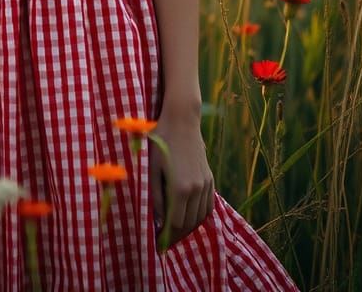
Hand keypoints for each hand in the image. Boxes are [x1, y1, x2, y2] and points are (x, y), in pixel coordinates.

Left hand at [149, 110, 214, 251]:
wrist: (181, 120)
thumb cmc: (160, 141)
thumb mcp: (151, 168)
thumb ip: (154, 197)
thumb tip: (158, 222)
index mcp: (180, 188)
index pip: (175, 224)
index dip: (166, 235)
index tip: (157, 242)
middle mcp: (196, 189)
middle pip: (188, 224)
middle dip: (176, 235)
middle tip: (164, 240)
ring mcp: (206, 184)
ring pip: (200, 217)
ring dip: (188, 227)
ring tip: (175, 231)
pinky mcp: (210, 178)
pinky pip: (208, 206)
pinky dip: (199, 216)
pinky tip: (189, 216)